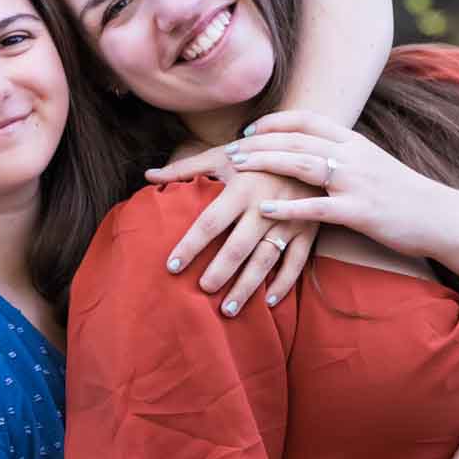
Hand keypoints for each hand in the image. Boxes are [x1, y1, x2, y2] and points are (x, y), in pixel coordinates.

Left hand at [148, 149, 324, 313]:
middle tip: (202, 290)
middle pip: (238, 246)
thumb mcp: (222, 155)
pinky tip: (267, 301)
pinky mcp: (308, 230)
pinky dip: (284, 283)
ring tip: (228, 309)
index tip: (172, 266)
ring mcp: (289, 220)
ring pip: (265, 259)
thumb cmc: (257, 154)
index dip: (190, 245)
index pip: (210, 222)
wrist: (309, 149)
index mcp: (241, 188)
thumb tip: (148, 175)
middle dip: (220, 270)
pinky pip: (296, 262)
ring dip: (247, 286)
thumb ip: (186, 168)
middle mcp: (265, 207)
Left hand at [226, 111, 458, 260]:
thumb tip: (315, 154)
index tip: (251, 129)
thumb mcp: (374, 166)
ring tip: (238, 168)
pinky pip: (317, 207)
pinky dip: (288, 207)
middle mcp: (354, 156)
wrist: (442, 217)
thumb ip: (345, 157)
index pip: (309, 120)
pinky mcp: (360, 212)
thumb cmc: (405, 196)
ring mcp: (357, 182)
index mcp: (355, 142)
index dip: (276, 121)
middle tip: (231, 149)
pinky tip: (265, 208)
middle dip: (261, 142)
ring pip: (303, 164)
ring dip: (267, 163)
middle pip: (298, 139)